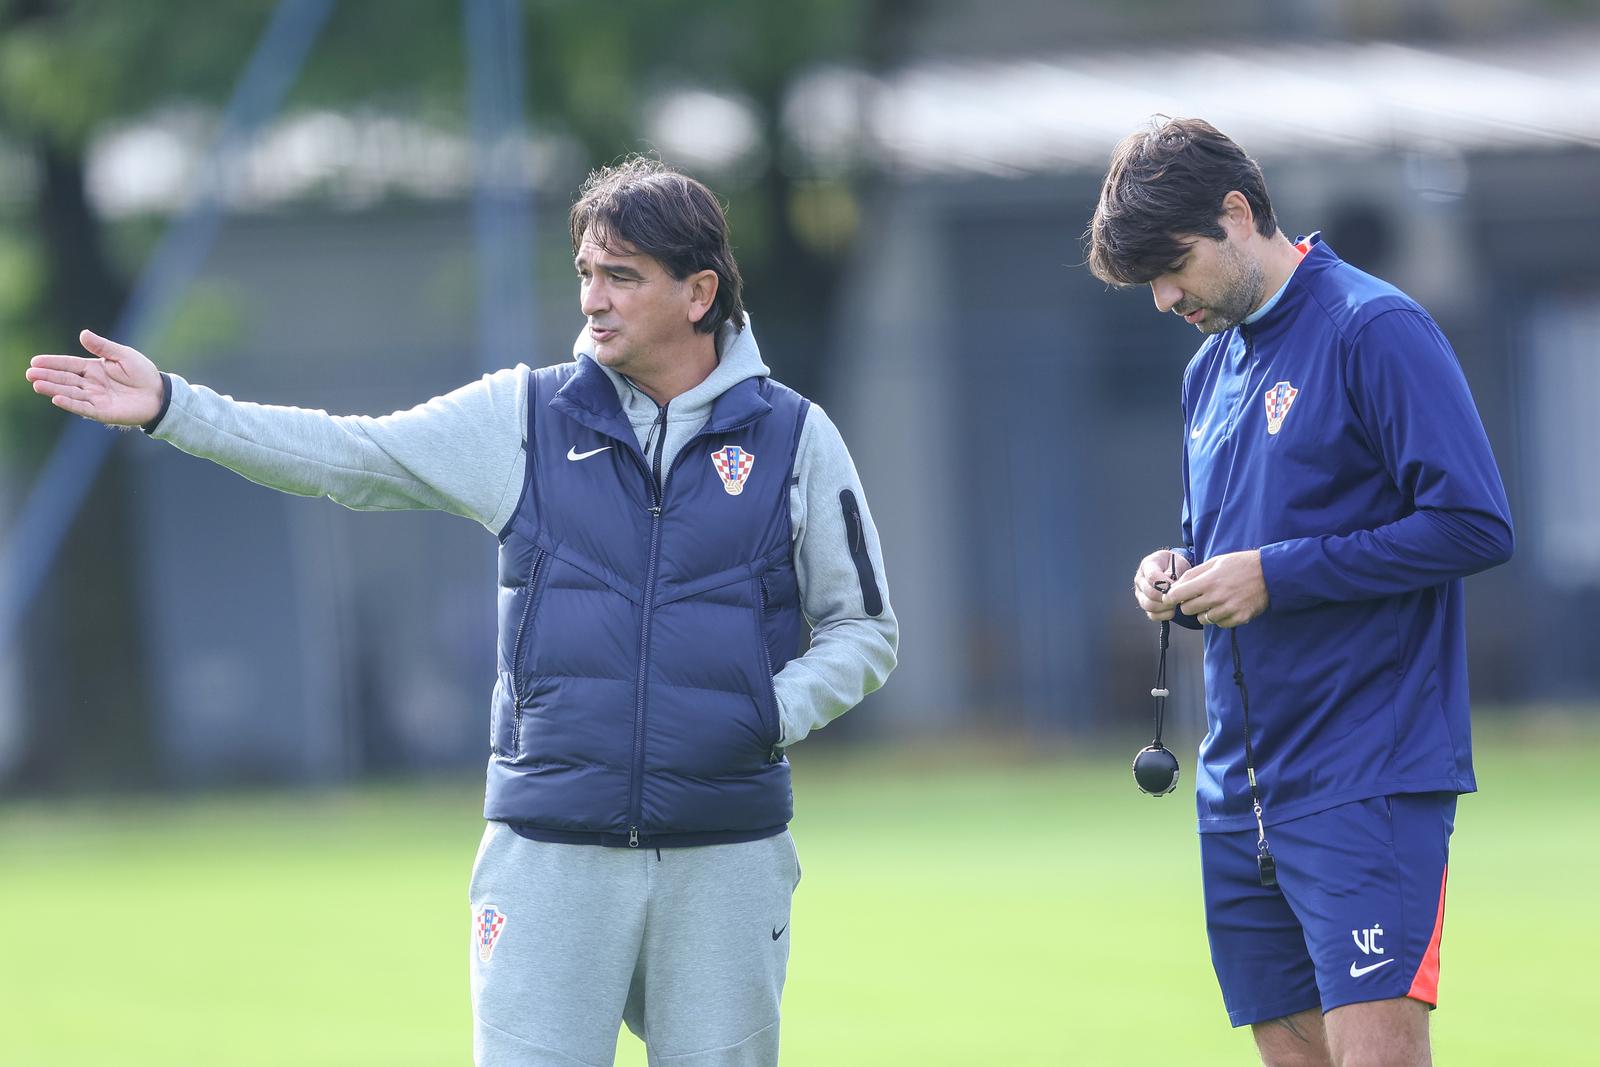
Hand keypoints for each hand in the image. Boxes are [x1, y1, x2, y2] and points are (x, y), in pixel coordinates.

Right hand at [25, 330, 162, 426]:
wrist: (160, 394)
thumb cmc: (142, 373)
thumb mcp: (123, 355)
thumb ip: (103, 347)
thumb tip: (83, 334)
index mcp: (94, 369)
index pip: (69, 365)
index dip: (52, 363)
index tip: (35, 361)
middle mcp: (91, 384)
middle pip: (65, 379)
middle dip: (47, 376)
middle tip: (29, 374)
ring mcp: (95, 398)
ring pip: (70, 393)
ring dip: (53, 389)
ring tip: (36, 384)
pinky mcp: (102, 412)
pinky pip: (83, 407)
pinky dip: (70, 403)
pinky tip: (56, 398)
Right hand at [1132, 548, 1191, 620]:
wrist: (1174, 568)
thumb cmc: (1176, 564)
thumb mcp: (1178, 562)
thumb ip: (1175, 572)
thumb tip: (1171, 586)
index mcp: (1147, 565)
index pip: (1152, 577)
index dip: (1166, 584)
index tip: (1179, 588)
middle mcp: (1140, 580)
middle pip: (1149, 593)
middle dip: (1167, 597)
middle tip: (1180, 598)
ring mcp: (1140, 594)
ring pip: (1148, 605)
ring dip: (1165, 607)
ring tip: (1177, 604)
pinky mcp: (1145, 605)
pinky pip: (1152, 615)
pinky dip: (1164, 615)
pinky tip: (1173, 611)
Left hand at [1164, 549, 1267, 627]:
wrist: (1270, 573)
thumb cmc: (1241, 565)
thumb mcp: (1216, 561)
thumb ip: (1194, 573)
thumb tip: (1176, 585)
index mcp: (1208, 581)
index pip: (1178, 595)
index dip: (1171, 597)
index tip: (1171, 597)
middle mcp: (1216, 597)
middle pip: (1187, 609)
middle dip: (1188, 604)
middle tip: (1196, 598)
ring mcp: (1228, 609)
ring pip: (1203, 619)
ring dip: (1204, 612)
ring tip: (1215, 601)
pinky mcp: (1240, 618)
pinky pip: (1220, 624)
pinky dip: (1220, 618)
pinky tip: (1227, 607)